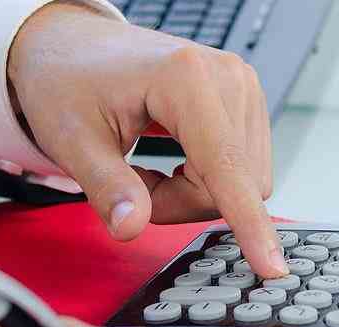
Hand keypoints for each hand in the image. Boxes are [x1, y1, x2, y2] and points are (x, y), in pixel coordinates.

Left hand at [9, 2, 287, 278]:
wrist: (72, 47)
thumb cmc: (67, 83)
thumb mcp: (72, 141)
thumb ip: (106, 187)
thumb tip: (131, 228)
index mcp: (185, 78)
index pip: (225, 167)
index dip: (247, 223)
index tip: (271, 268)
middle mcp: (228, 76)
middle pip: (236, 185)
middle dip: (183, 204)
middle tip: (131, 187)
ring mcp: (242, 86)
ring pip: (244, 183)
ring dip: (193, 194)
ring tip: (146, 169)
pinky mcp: (245, 100)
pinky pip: (242, 169)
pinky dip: (204, 180)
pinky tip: (170, 161)